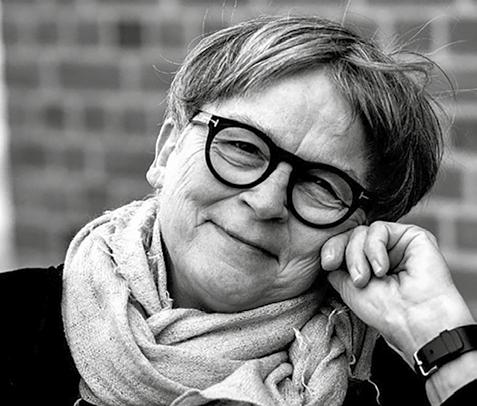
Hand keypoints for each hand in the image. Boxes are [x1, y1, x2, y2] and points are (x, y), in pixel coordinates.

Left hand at [321, 221, 474, 364]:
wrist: (415, 321)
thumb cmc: (386, 311)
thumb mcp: (348, 288)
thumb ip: (337, 268)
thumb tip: (329, 255)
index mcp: (369, 265)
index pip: (343, 245)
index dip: (331, 250)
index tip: (327, 264)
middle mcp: (383, 253)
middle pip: (350, 236)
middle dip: (345, 254)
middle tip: (357, 279)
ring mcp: (397, 243)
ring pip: (361, 232)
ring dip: (358, 255)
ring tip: (368, 278)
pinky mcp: (412, 235)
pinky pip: (379, 228)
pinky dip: (374, 247)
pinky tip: (382, 268)